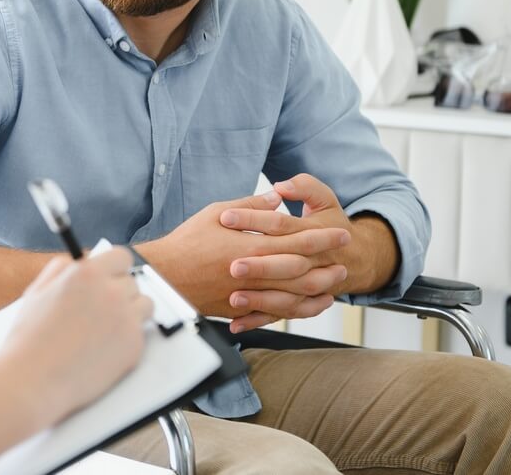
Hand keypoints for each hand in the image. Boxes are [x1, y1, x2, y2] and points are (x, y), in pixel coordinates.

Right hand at [0, 247, 153, 424]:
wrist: (33, 381)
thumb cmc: (29, 339)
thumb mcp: (37, 291)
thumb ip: (61, 267)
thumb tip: (82, 259)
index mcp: (87, 274)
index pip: (121, 257)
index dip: (115, 268)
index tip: (112, 276)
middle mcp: (111, 292)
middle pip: (133, 282)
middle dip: (119, 292)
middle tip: (101, 309)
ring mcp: (126, 320)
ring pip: (144, 305)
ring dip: (131, 312)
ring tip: (107, 327)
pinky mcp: (134, 346)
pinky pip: (141, 334)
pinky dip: (127, 339)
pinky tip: (104, 348)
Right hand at [139, 191, 349, 326]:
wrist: (165, 276)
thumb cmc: (187, 243)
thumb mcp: (215, 213)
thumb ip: (250, 206)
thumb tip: (276, 197)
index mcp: (250, 246)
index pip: (296, 241)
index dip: (322, 237)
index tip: (341, 233)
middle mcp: (254, 272)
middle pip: (301, 270)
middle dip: (327, 264)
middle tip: (346, 260)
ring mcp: (248, 294)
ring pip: (294, 294)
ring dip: (318, 288)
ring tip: (334, 283)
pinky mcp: (240, 309)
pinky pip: (276, 312)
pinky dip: (297, 309)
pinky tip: (308, 304)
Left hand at [219, 174, 398, 328]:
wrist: (357, 259)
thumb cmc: (332, 225)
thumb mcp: (325, 199)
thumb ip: (305, 187)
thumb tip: (282, 186)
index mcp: (312, 232)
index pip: (280, 224)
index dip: (253, 219)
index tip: (226, 216)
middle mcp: (311, 262)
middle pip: (284, 264)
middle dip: (259, 265)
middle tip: (232, 265)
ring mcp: (306, 285)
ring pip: (285, 297)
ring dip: (259, 299)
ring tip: (234, 298)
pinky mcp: (298, 302)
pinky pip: (279, 315)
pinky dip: (257, 320)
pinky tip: (236, 323)